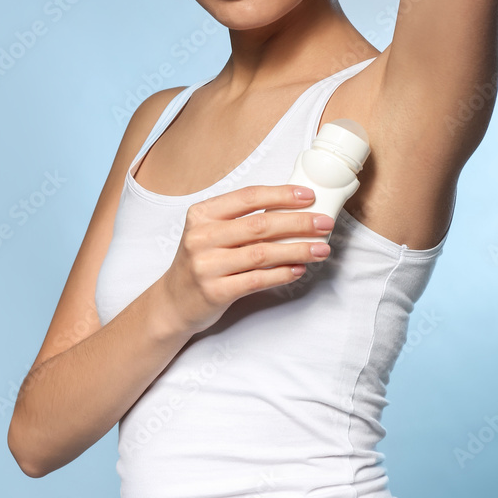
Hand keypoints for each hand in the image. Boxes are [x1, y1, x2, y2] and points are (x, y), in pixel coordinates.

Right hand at [159, 185, 334, 333]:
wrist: (173, 302)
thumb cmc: (201, 261)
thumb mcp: (211, 232)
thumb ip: (242, 220)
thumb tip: (291, 209)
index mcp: (202, 214)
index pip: (248, 197)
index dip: (281, 195)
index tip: (308, 197)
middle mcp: (201, 237)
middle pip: (260, 225)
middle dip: (298, 223)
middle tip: (324, 223)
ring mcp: (206, 265)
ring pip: (262, 253)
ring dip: (297, 250)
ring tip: (321, 249)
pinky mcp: (215, 291)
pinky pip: (257, 279)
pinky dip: (282, 274)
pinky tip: (299, 269)